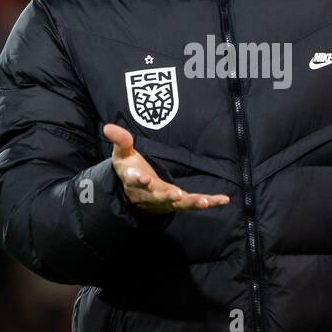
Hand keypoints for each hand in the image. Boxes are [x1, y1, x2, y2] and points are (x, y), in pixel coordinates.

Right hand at [103, 123, 230, 213]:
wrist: (134, 193)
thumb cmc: (129, 169)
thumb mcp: (122, 154)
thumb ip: (120, 140)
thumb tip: (108, 126)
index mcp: (133, 180)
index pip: (134, 180)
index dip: (138, 179)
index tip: (143, 178)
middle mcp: (149, 194)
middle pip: (157, 196)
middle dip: (166, 196)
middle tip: (175, 195)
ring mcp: (164, 200)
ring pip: (178, 204)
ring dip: (191, 203)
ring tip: (204, 201)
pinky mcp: (177, 203)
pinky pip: (193, 204)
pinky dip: (209, 202)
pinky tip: (224, 200)